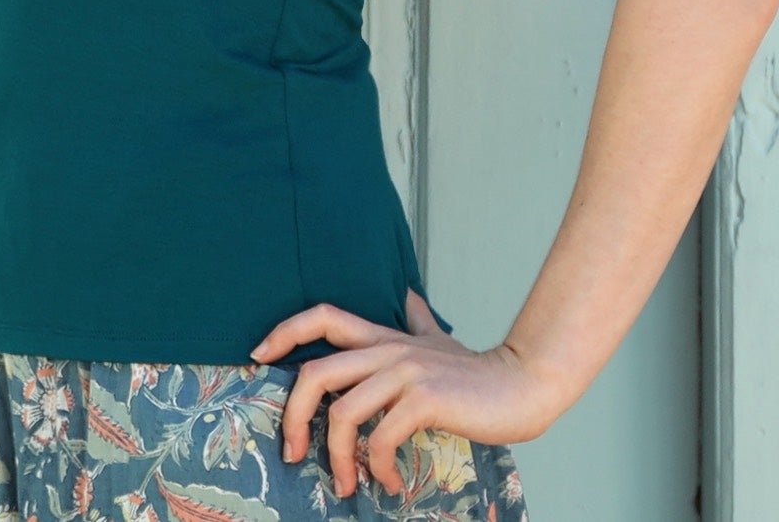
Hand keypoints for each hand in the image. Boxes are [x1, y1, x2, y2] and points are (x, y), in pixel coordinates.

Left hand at [248, 288, 558, 498]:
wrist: (521, 387)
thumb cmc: (476, 373)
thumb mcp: (438, 340)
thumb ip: (416, 319)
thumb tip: (407, 294)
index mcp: (384, 336)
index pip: (323, 315)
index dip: (285, 330)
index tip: (257, 354)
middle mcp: (388, 349)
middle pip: (316, 371)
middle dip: (293, 416)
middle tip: (292, 452)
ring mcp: (405, 372)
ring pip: (343, 412)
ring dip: (337, 458)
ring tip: (347, 484)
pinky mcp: (424, 399)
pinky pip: (380, 438)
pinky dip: (376, 468)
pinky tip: (389, 483)